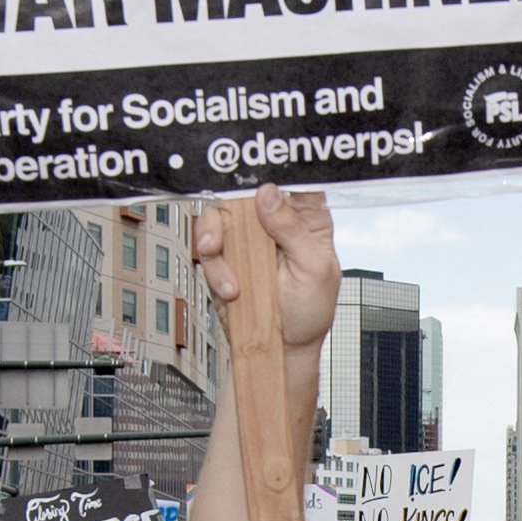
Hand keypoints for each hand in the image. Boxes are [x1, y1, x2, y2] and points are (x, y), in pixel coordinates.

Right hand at [191, 187, 339, 356]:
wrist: (282, 349)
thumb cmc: (310, 311)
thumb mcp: (314, 269)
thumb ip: (293, 230)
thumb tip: (269, 195)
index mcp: (306, 218)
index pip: (293, 181)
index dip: (276, 171)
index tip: (260, 178)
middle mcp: (273, 222)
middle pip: (245, 191)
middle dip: (231, 203)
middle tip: (227, 222)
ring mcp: (247, 240)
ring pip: (220, 216)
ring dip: (214, 236)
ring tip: (222, 262)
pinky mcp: (225, 259)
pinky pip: (208, 248)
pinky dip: (214, 267)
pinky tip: (231, 287)